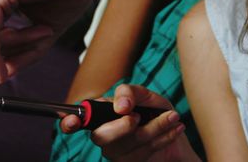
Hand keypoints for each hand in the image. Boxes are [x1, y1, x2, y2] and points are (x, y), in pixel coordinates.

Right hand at [62, 85, 195, 161]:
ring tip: (172, 117)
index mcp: (103, 114)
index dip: (69, 121)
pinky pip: (142, 154)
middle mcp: (105, 135)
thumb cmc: (157, 112)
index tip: (73, 121)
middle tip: (138, 117)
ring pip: (127, 145)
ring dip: (154, 128)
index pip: (79, 119)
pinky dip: (162, 138)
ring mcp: (116, 153)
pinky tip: (175, 129)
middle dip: (121, 127)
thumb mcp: (146, 96)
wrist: (178, 134)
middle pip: (100, 136)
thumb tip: (120, 105)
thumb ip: (130, 92)